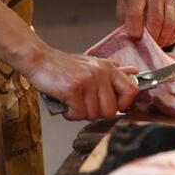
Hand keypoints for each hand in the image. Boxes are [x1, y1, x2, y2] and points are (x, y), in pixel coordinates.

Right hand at [23, 47, 138, 120]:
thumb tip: (134, 72)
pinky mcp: (73, 89)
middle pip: (111, 110)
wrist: (39, 60)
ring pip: (93, 114)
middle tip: (84, 103)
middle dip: (96, 112)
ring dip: (80, 113)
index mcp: (109, 68)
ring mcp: (87, 80)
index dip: (124, 104)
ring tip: (72, 100)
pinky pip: (77, 114)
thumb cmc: (65, 66)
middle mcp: (101, 73)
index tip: (113, 106)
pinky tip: (65, 102)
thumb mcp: (93, 64)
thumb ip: (113, 70)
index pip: (132, 90)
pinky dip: (69, 113)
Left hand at [117, 0, 174, 46]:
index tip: (133, 37)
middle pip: (156, 20)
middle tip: (145, 44)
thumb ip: (126, 19)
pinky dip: (170, 38)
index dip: (134, 30)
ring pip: (170, 24)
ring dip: (161, 39)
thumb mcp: (122, 3)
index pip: (136, 14)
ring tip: (154, 43)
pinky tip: (162, 40)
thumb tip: (133, 39)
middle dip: (150, 36)